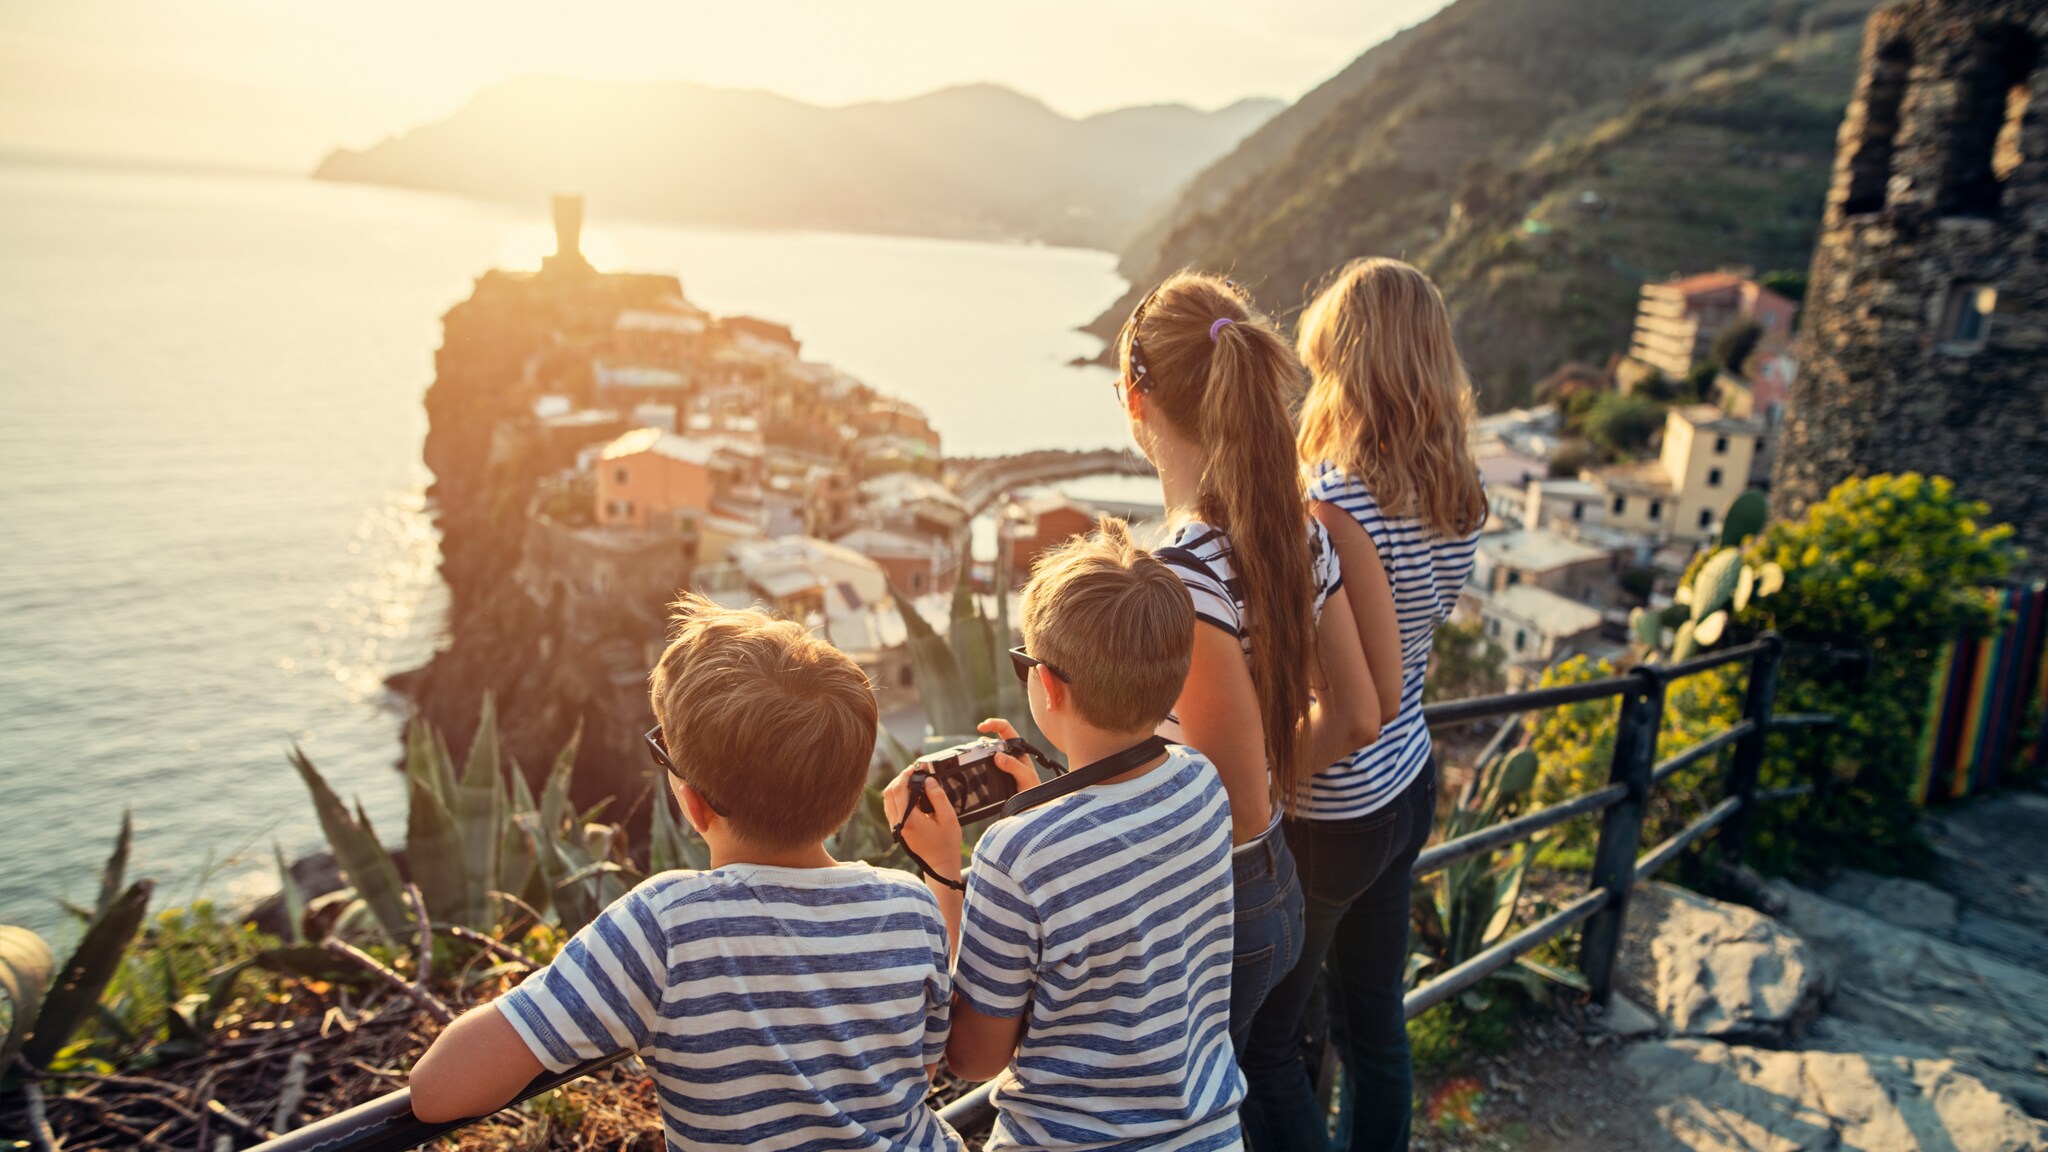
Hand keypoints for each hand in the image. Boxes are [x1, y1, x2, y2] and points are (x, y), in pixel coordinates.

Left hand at [883, 766, 963, 883]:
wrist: (940, 864)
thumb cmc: (947, 843)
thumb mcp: (948, 817)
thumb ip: (938, 797)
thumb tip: (928, 780)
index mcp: (910, 820)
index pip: (899, 790)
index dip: (905, 775)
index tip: (914, 768)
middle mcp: (898, 823)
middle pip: (889, 793)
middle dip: (900, 779)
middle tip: (913, 773)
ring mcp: (896, 827)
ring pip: (887, 800)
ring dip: (897, 787)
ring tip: (912, 781)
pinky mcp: (897, 830)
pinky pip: (890, 808)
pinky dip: (897, 797)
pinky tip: (910, 795)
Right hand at [977, 718, 1042, 794]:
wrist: (1030, 807)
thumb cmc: (1033, 790)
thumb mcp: (1026, 777)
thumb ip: (1014, 766)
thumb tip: (997, 756)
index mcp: (1017, 750)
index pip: (1005, 729)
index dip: (994, 724)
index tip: (982, 726)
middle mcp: (1007, 755)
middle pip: (991, 740)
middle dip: (981, 741)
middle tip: (974, 748)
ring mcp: (999, 764)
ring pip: (985, 753)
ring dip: (977, 753)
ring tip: (973, 759)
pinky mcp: (993, 775)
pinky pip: (982, 766)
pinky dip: (976, 765)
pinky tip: (973, 770)